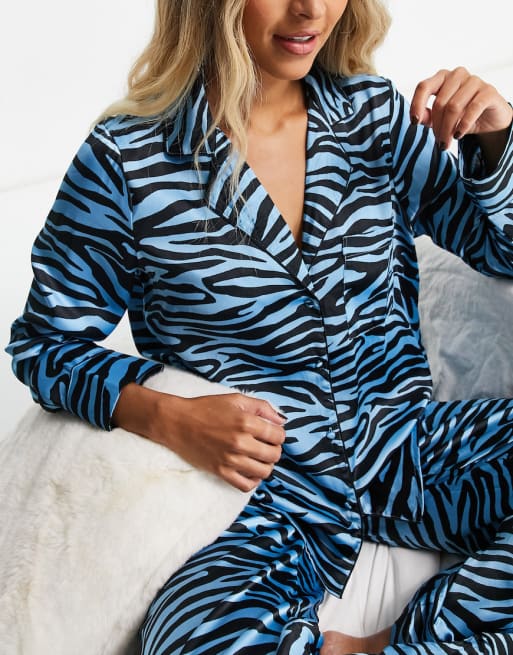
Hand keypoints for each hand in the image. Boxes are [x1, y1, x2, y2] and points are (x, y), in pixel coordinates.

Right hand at [114, 384, 285, 491]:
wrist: (178, 422)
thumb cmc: (206, 408)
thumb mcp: (235, 400)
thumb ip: (262, 407)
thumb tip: (281, 420)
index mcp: (246, 422)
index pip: (278, 435)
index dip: (278, 434)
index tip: (271, 433)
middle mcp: (240, 442)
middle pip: (274, 455)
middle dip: (274, 449)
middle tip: (265, 445)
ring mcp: (230, 459)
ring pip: (264, 472)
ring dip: (266, 465)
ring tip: (259, 458)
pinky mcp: (220, 472)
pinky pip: (246, 486)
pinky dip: (253, 481)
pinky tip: (250, 471)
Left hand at [410, 67, 512, 152]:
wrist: (490, 119)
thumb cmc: (462, 115)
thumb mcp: (441, 118)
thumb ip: (427, 116)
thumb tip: (417, 119)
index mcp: (442, 78)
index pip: (424, 87)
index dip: (416, 105)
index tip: (414, 122)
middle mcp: (457, 75)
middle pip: (440, 102)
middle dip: (437, 127)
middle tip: (439, 142)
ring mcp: (474, 81)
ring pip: (454, 107)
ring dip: (448, 129)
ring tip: (446, 143)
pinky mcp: (489, 91)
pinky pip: (473, 108)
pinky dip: (463, 124)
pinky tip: (458, 135)